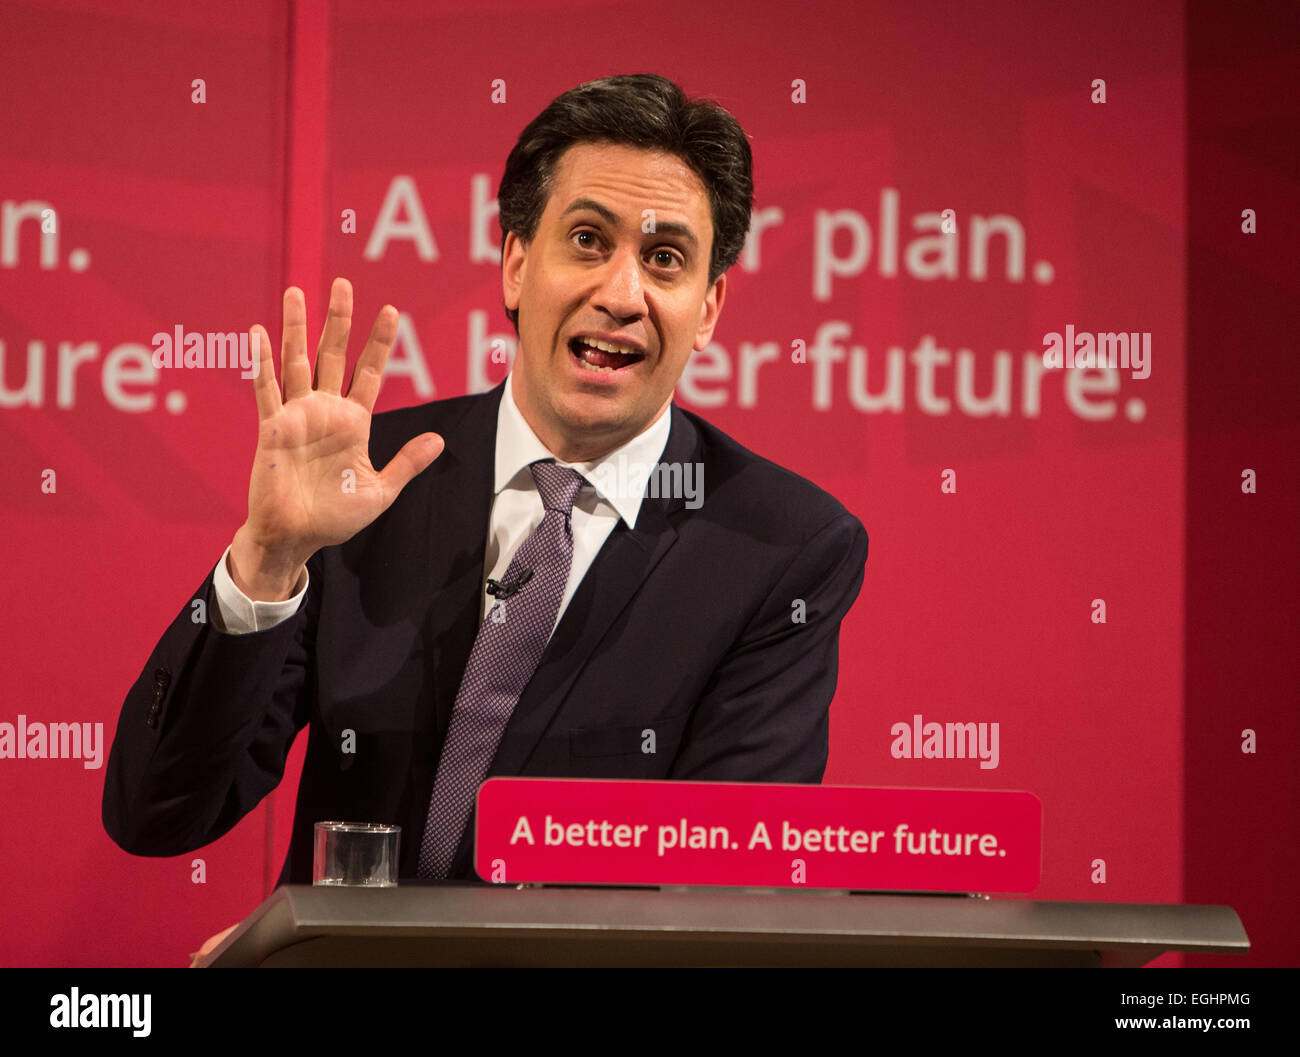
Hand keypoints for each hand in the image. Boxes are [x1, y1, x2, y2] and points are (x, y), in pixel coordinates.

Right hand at [229, 279, 443, 599]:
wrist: (296, 538)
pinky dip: (262, 361)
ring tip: (298, 291)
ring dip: (296, 327)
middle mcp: (325, 411)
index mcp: (353, 423)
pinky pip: (266, 389)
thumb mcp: (380, 490)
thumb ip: (406, 463)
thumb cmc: (335, 518)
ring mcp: (297, 416)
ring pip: (296, 361)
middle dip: (339, 321)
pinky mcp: (272, 428)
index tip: (391, 310)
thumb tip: (439, 439)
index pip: (369, 373)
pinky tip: (260, 333)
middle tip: (344, 284)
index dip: (378, 342)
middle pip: (333, 355)